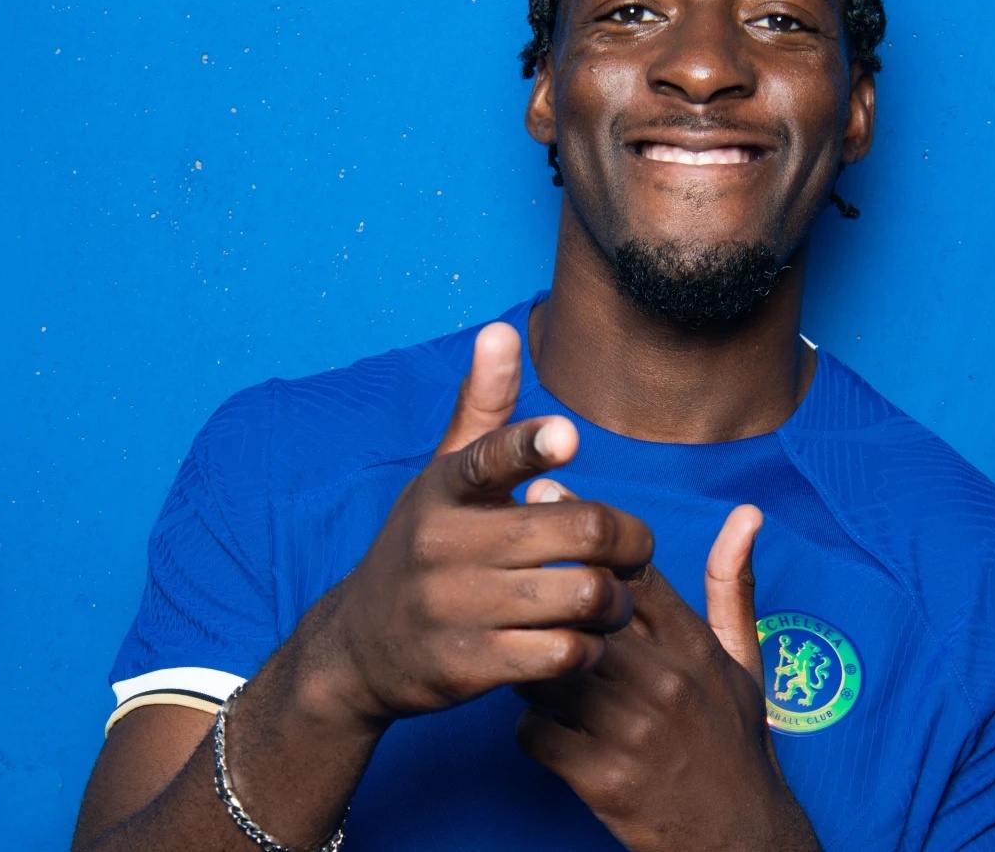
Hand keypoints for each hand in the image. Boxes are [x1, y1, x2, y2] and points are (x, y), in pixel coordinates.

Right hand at [288, 323, 655, 727]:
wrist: (360, 648)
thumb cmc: (423, 545)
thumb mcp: (442, 475)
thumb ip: (483, 407)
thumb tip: (501, 329)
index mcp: (444, 488)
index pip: (489, 458)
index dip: (531, 446)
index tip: (568, 438)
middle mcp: (445, 544)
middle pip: (579, 533)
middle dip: (628, 541)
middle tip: (635, 550)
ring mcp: (456, 607)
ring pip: (582, 595)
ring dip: (616, 600)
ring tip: (614, 597)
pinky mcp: (470, 665)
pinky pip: (564, 653)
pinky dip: (589, 646)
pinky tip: (583, 638)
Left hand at [514, 482, 818, 851]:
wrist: (742, 841)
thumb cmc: (735, 743)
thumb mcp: (745, 661)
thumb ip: (734, 585)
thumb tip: (747, 512)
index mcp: (694, 646)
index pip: (629, 569)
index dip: (582, 530)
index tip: (542, 497)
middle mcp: (665, 680)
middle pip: (575, 612)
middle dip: (542, 602)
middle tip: (513, 592)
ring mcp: (633, 730)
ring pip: (546, 667)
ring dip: (532, 666)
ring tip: (535, 668)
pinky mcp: (603, 779)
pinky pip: (533, 731)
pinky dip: (531, 728)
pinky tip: (549, 731)